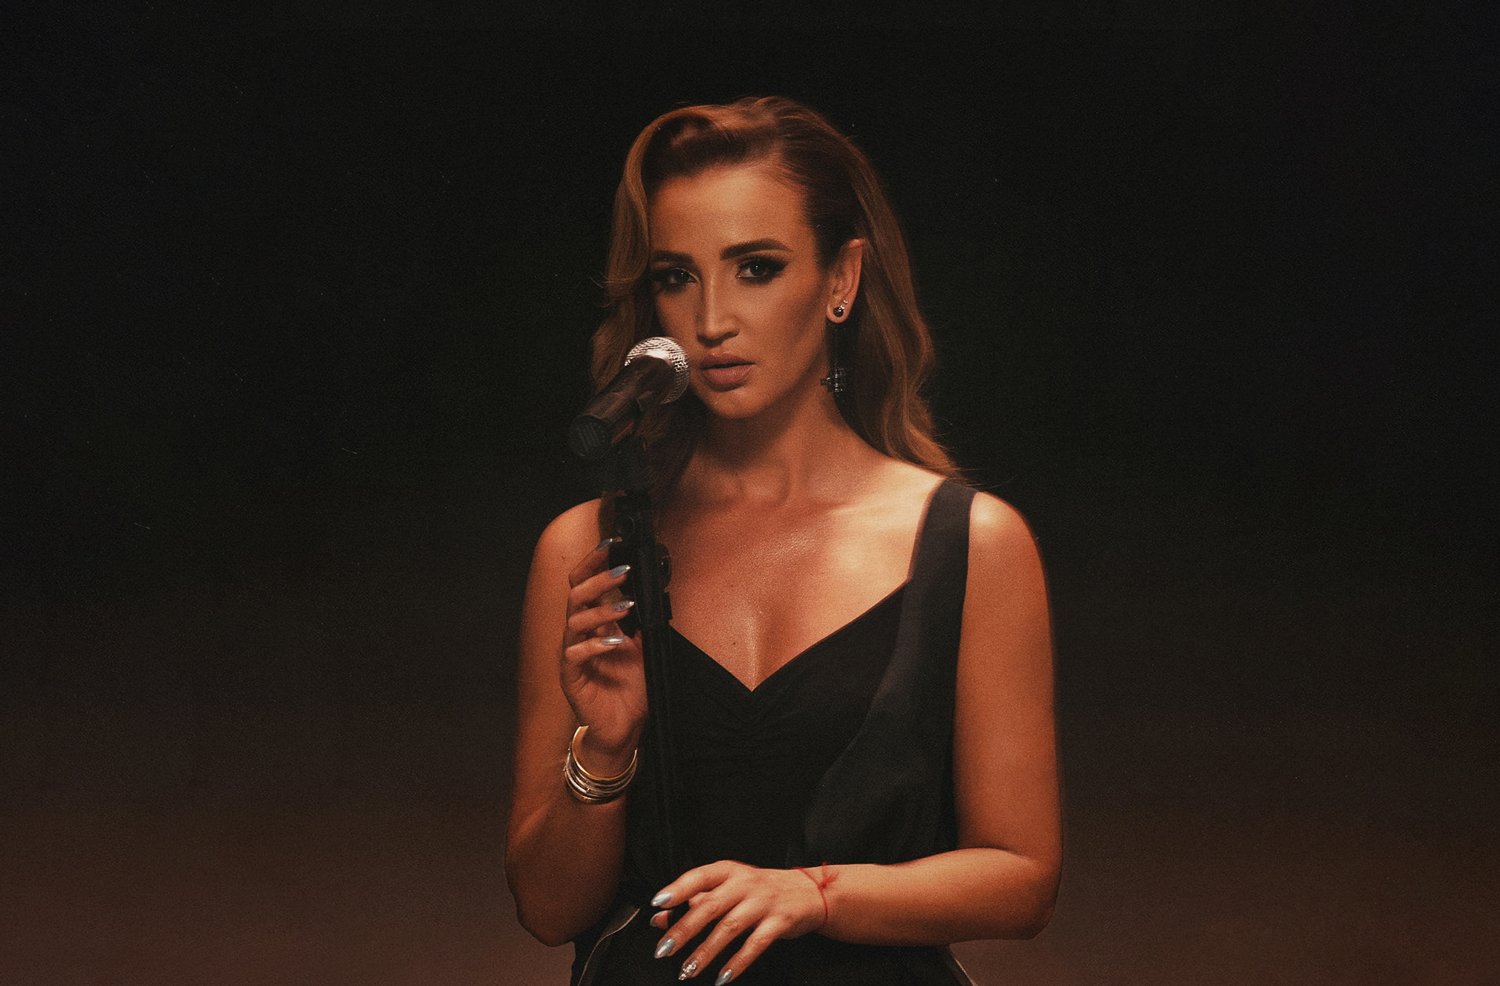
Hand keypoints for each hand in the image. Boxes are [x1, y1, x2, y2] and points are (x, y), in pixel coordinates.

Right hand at [561, 538, 645, 762]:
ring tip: (627, 607)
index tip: (612, 544)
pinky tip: (615, 642)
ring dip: (602, 609)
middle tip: (624, 571)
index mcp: (594, 623)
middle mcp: (579, 634)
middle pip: (576, 595)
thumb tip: (656, 590)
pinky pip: (575, 654)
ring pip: (575, 621)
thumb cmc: (631, 687)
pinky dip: (595, 644)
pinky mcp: (571, 677)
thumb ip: (643, 621)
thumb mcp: (644, 647)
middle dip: (599, 579)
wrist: (624, 726)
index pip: (585, 583)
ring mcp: (572, 654)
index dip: (594, 562)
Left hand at [648, 861, 828, 981]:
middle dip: (684, 929)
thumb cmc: (761, 890)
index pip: (699, 876)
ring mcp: (763, 902)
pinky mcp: (780, 921)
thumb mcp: (730, 887)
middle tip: (664, 949)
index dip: (678, 889)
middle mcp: (745, 883)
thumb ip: (697, 900)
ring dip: (706, 951)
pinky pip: (755, 944)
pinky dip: (737, 963)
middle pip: (710, 906)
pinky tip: (722, 977)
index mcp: (729, 871)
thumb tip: (661, 918)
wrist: (807, 892)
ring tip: (688, 969)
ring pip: (729, 928)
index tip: (658, 904)